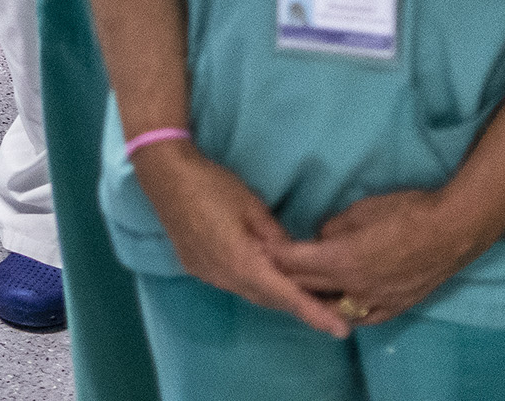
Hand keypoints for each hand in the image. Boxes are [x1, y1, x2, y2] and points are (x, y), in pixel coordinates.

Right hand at [134, 141, 354, 338]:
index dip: (314, 313)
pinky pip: (231, 282)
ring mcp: (206, 274)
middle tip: (327, 304)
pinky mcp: (195, 267)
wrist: (164, 175)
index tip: (340, 330)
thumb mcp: (253, 207)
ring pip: (249, 292)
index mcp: (241, 263)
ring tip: (298, 288)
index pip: (285, 296)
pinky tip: (260, 270)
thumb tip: (294, 259)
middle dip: (297, 303)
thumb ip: (277, 239)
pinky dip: (251, 282)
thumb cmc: (213, 185)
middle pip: (268, 298)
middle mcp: (223, 277)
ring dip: (273, 292)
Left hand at [270, 187, 485, 328]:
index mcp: (342, 259)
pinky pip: (364, 318)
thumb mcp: (360, 210)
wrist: (451, 231)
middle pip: (309, 286)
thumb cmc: (406, 212)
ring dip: (314, 299)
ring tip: (301, 289)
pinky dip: (347, 313)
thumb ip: (333, 228)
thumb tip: (321, 239)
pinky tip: (339, 308)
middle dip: (288, 276)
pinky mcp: (396, 307)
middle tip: (273, 268)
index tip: (262, 250)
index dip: (276, 256)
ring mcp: (376, 301)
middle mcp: (355, 286)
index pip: (296, 262)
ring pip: (333, 308)